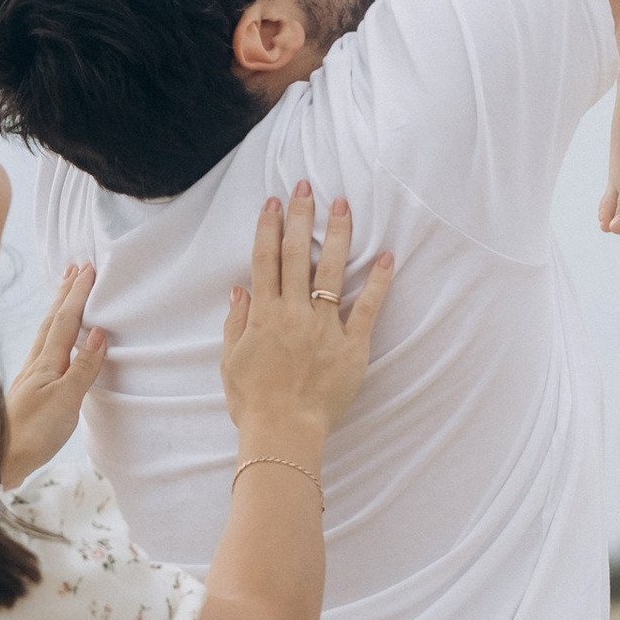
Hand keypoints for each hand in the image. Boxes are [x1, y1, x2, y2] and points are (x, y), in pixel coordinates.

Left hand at [0, 264, 109, 484]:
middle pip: (51, 321)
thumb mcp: (66, 400)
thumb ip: (83, 366)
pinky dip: (51, 336)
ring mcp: (30, 379)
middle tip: (75, 268)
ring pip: (45, 335)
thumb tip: (97, 332)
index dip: (77, 294)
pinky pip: (43, 352)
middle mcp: (35, 365)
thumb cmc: (32, 433)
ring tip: (64, 295)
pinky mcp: (28, 393)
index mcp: (46, 363)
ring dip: (56, 311)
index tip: (88, 268)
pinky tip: (53, 345)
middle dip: (64, 293)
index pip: (66, 320)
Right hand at [222, 188, 389, 452]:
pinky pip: (367, 308)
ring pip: (330, 271)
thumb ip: (236, 324)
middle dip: (301, 217)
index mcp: (263, 315)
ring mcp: (323, 327)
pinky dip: (378, 282)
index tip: (273, 202)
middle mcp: (293, 313)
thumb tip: (239, 289)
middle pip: (297, 255)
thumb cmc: (253, 403)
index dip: (268, 227)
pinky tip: (387, 256)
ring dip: (337, 235)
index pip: (265, 260)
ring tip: (343, 205)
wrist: (282, 434)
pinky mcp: (351, 346)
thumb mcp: (231, 362)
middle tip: (307, 186)